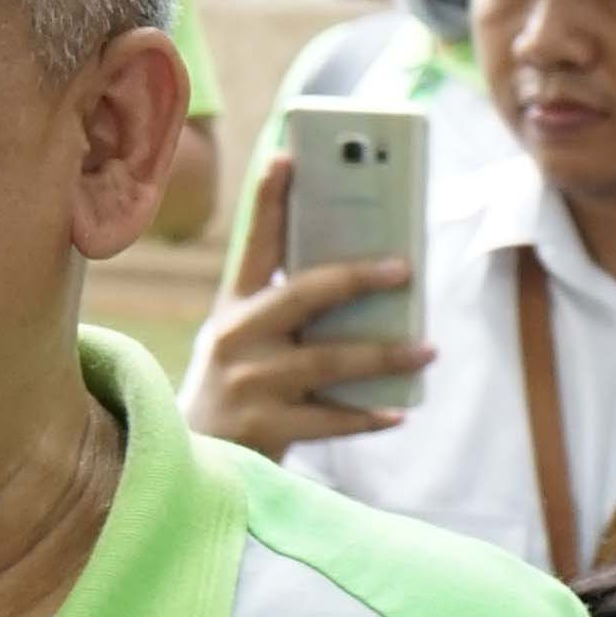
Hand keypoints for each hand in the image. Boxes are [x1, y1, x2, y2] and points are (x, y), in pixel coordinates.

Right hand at [183, 148, 426, 457]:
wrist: (189, 460)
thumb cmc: (242, 388)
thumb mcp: (251, 341)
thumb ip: (295, 312)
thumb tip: (377, 283)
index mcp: (234, 307)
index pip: (254, 243)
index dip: (269, 198)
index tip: (288, 156)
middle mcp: (236, 339)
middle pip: (302, 295)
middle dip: (356, 278)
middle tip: (405, 269)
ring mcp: (248, 384)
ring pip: (328, 361)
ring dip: (384, 354)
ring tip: (426, 349)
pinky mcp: (263, 429)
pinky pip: (328, 419)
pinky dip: (367, 416)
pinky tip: (398, 411)